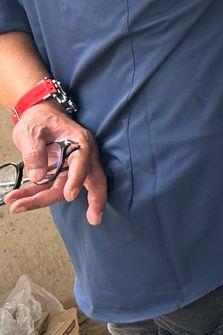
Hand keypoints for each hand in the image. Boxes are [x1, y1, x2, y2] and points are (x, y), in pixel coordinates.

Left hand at [7, 104, 107, 224]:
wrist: (38, 116)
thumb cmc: (39, 120)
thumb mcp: (32, 131)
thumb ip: (34, 152)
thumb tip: (38, 176)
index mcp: (80, 142)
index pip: (83, 162)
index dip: (77, 179)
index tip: (69, 195)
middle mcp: (81, 157)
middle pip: (89, 181)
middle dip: (93, 201)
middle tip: (94, 219)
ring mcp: (72, 168)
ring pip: (63, 189)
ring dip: (41, 200)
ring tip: (16, 206)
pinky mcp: (60, 175)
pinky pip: (49, 188)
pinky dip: (33, 195)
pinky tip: (17, 200)